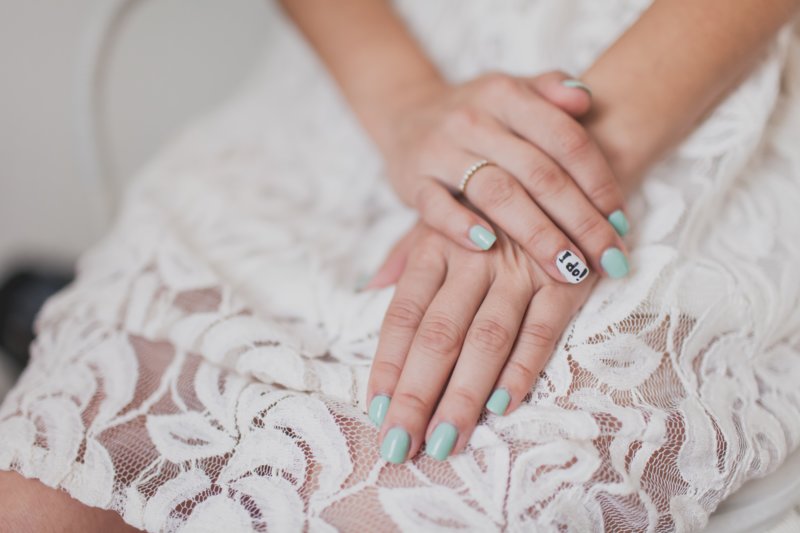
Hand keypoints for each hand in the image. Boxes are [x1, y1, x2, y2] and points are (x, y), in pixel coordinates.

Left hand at [365, 222, 593, 462]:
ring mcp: (522, 268)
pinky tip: (501, 407)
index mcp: (437, 245)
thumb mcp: (445, 219)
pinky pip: (542, 330)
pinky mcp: (567, 280)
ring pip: (487, 339)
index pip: (404, 313)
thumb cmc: (493, 210)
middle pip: (439, 334)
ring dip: (464, 394)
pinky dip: (522, 369)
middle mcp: (475, 256)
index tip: (375, 410)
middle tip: (399, 444)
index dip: (388, 364)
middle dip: (417, 394)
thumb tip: (367, 289)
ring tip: (444, 441)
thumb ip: (405, 255)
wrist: (567, 173)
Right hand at [377, 71, 630, 283]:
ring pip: (496, 193)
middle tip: (610, 260)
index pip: (565, 140)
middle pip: (539, 173)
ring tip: (569, 269)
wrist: (406, 115)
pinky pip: (435, 207)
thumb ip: (551, 90)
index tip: (623, 224)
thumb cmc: (477, 113)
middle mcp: (474, 119)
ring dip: (537, 234)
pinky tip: (488, 248)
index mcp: (506, 95)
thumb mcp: (513, 91)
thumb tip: (586, 99)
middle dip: (581, 221)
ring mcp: (440, 150)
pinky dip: (460, 226)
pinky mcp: (412, 180)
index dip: (599, 183)